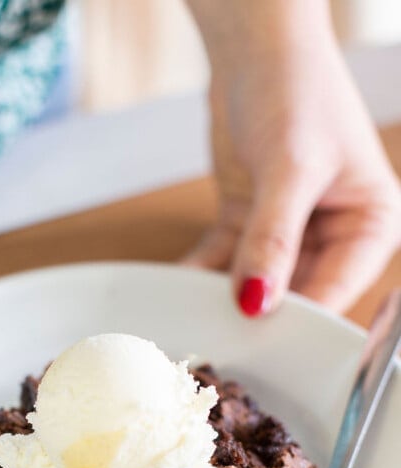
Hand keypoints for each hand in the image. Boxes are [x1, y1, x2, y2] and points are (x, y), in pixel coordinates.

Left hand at [187, 0, 400, 315]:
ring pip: (255, 283)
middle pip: (294, 295)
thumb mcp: (291, 167)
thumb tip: (256, 302)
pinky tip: (178, 289)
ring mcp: (289, 233)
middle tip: (220, 338)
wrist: (255, 46)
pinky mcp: (251, 225)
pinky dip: (201, 274)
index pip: (337, 290)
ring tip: (192, 319)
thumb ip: (273, 240)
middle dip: (257, 315)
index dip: (298, 319)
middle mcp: (334, 235)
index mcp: (370, 224)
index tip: (261, 341)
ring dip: (224, 299)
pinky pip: (224, 262)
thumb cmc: (296, 87)